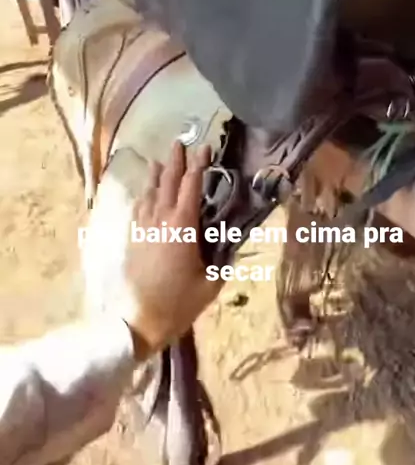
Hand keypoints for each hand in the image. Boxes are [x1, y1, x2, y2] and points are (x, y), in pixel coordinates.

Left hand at [119, 141, 221, 357]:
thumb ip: (222, 261)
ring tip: (162, 160)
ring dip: (158, 174)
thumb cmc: (178, 303)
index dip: (199, 164)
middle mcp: (161, 219)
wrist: (137, 321)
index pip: (192, 185)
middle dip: (177, 161)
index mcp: (183, 226)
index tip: (206, 148)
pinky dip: (145, 195)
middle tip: (182, 143)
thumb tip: (232, 245)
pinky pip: (139, 208)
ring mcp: (143, 227)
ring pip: (151, 192)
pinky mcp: (132, 238)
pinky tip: (147, 193)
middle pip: (169, 181)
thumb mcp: (210, 284)